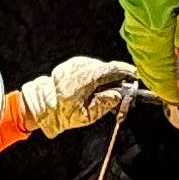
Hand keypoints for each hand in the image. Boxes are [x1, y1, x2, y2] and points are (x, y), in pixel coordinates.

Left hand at [19, 54, 137, 139]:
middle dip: (118, 77)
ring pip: (99, 68)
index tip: (137, 76)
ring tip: (107, 92)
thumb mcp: (86, 116)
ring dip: (106, 77)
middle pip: (108, 68)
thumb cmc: (63, 113)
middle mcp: (82, 66)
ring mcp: (77, 63)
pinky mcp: (73, 64)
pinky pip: (90, 68)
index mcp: (87, 77)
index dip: (128, 71)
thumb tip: (118, 95)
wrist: (41, 105)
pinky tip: (94, 88)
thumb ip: (105, 105)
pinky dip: (96, 76)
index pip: (114, 68)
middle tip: (126, 89)